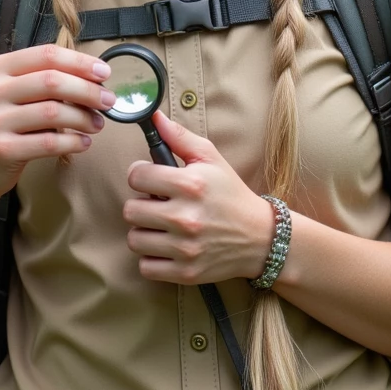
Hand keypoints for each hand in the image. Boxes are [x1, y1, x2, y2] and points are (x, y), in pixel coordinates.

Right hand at [0, 44, 115, 208]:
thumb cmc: (1, 126)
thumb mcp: (10, 94)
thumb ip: (41, 80)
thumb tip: (94, 76)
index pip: (46, 55)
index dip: (80, 62)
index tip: (104, 73)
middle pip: (52, 81)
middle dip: (88, 90)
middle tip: (109, 101)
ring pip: (54, 112)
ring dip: (85, 118)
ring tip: (98, 124)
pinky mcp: (2, 150)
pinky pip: (49, 142)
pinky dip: (73, 142)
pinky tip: (83, 143)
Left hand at [123, 108, 274, 285]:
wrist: (260, 237)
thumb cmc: (231, 194)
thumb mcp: (211, 159)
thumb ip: (179, 137)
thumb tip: (153, 116)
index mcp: (190, 185)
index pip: (136, 177)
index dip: (141, 176)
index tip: (152, 180)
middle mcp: (185, 217)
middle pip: (130, 210)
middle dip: (141, 205)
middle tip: (158, 206)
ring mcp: (185, 248)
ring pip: (135, 239)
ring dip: (145, 233)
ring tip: (163, 227)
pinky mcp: (185, 272)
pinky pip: (146, 267)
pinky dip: (153, 258)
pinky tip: (167, 247)